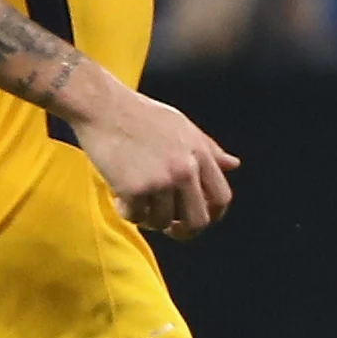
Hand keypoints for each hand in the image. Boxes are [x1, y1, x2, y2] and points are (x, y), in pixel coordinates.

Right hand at [72, 76, 238, 238]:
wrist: (102, 106)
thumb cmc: (140, 115)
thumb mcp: (183, 127)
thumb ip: (209, 149)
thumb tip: (234, 164)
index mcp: (200, 154)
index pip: (222, 197)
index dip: (214, 214)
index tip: (201, 219)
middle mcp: (185, 170)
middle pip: (198, 219)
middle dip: (185, 231)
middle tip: (171, 229)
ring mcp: (160, 180)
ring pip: (162, 221)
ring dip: (149, 218)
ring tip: (137, 202)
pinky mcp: (133, 188)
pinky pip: (135, 216)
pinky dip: (127, 212)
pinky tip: (120, 197)